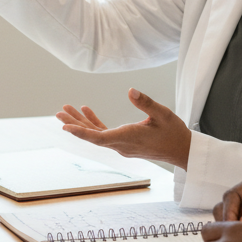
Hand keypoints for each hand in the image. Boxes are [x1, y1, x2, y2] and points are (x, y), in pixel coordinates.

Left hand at [55, 88, 191, 169]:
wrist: (182, 150)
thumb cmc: (174, 132)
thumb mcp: (163, 114)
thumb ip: (146, 103)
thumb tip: (130, 91)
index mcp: (128, 138)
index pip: (99, 137)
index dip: (81, 132)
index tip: (66, 126)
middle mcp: (121, 145)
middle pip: (92, 136)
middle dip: (75, 124)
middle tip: (59, 113)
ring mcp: (122, 145)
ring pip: (97, 135)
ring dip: (82, 123)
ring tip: (66, 110)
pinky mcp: (125, 143)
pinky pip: (105, 134)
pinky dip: (95, 124)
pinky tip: (87, 112)